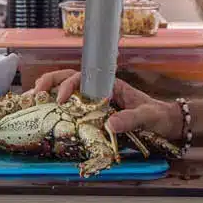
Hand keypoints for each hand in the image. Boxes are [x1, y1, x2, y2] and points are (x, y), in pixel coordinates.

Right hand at [31, 69, 185, 141]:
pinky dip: (60, 112)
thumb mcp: (147, 116)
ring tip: (34, 101)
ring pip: (70, 93)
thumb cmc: (159, 116)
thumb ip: (131, 119)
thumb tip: (110, 124)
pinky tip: (48, 118)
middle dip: (51, 82)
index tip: (60, 99)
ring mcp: (98, 103)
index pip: (83, 77)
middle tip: (35, 93)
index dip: (68, 85)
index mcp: (110, 85)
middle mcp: (101, 91)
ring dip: (51, 94)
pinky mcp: (98, 116)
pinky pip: (76, 111)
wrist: (169, 124)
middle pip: (70, 80)